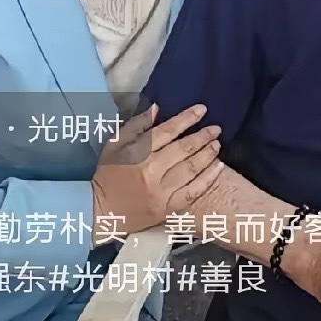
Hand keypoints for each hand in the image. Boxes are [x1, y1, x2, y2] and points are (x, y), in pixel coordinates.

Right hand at [91, 103, 222, 236]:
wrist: (101, 211)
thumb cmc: (109, 173)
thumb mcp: (116, 143)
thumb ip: (137, 125)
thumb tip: (158, 109)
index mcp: (139, 153)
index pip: (168, 131)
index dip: (187, 118)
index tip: (202, 109)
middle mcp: (153, 171)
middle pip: (184, 150)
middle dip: (203, 136)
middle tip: (216, 128)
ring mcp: (161, 192)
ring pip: (191, 170)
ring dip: (208, 154)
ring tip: (217, 144)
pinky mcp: (167, 209)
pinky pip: (193, 193)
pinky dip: (208, 179)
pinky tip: (219, 168)